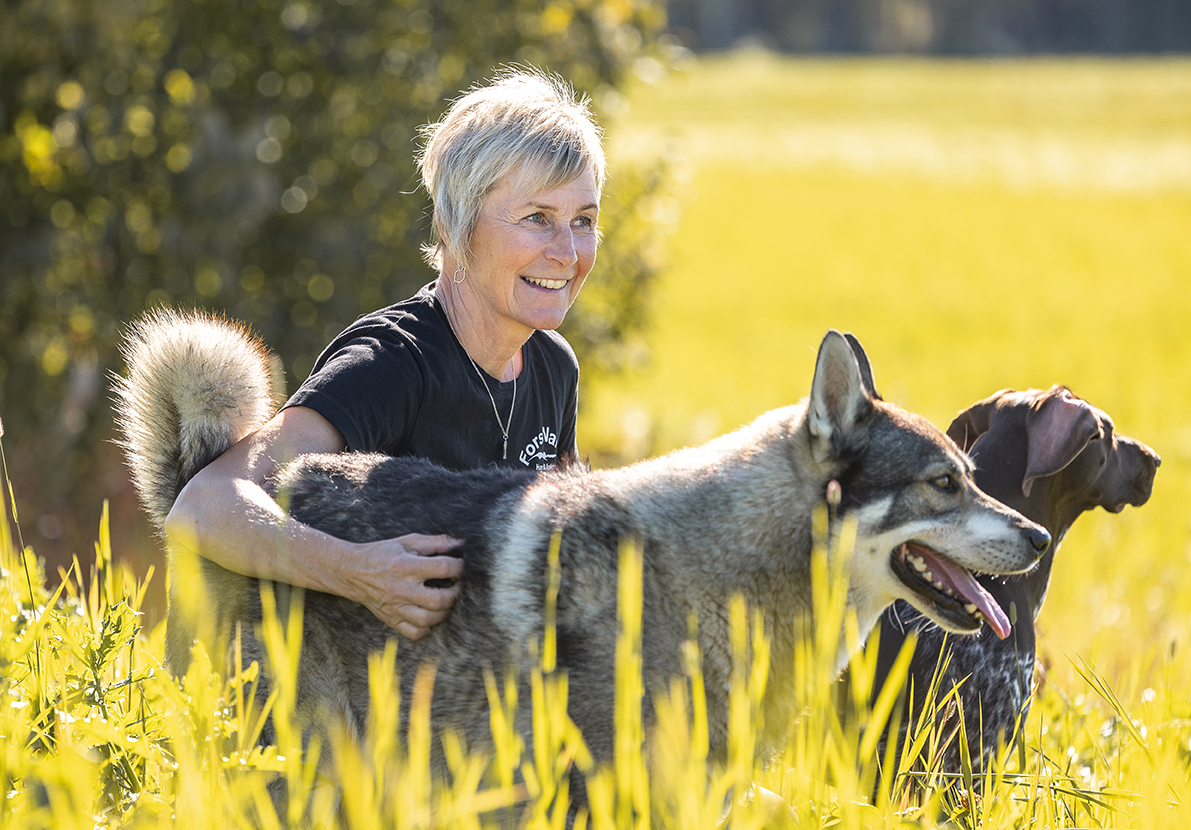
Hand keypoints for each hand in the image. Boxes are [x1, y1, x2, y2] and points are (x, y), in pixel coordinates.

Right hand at [341, 534, 464, 639]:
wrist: (352, 572)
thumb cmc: (383, 554)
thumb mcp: (407, 542)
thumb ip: (435, 542)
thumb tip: (460, 543)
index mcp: (405, 566)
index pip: (442, 568)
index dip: (459, 567)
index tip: (462, 566)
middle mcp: (400, 589)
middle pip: (438, 600)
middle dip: (455, 594)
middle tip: (457, 586)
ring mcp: (395, 608)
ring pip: (428, 620)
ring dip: (444, 612)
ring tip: (447, 601)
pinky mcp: (391, 620)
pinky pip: (414, 633)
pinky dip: (428, 628)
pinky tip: (432, 617)